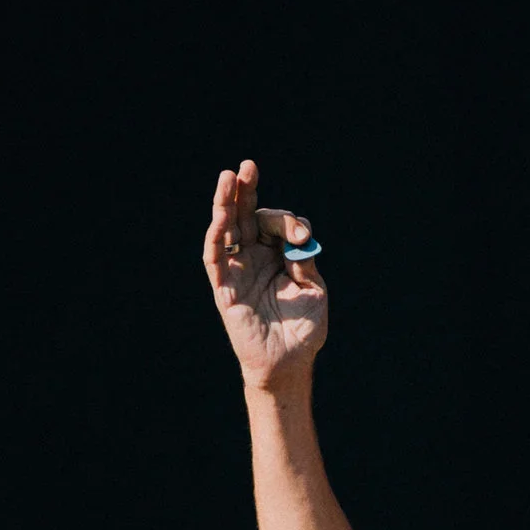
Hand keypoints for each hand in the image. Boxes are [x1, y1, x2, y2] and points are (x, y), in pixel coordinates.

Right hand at [204, 159, 326, 389]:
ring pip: (226, 229)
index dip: (289, 224)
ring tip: (227, 177)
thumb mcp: (313, 289)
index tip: (299, 238)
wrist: (289, 362)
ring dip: (225, 203)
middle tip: (247, 166)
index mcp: (279, 255)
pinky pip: (215, 257)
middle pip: (247, 216)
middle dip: (247, 191)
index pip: (278, 224)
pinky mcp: (224, 287)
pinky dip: (217, 235)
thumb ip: (304, 260)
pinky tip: (220, 215)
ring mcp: (238, 270)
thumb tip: (295, 236)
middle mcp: (256, 257)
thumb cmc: (304, 329)